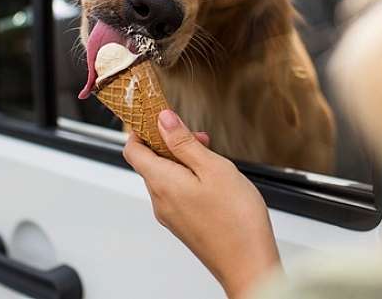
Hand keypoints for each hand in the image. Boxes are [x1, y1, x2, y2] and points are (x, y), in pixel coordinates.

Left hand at [123, 110, 281, 298]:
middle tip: (198, 137)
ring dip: (182, 161)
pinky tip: (213, 180)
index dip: (141, 129)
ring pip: (166, 177)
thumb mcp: (212, 168)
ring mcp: (171, 215)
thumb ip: (184, 142)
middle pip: (150, 162)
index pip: (132, 150)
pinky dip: (188, 178)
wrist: (249, 265)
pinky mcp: (184, 224)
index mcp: (162, 182)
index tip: (158, 116)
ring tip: (212, 158)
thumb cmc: (236, 220)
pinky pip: (176, 193)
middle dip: (170, 143)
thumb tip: (162, 120)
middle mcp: (160, 201)